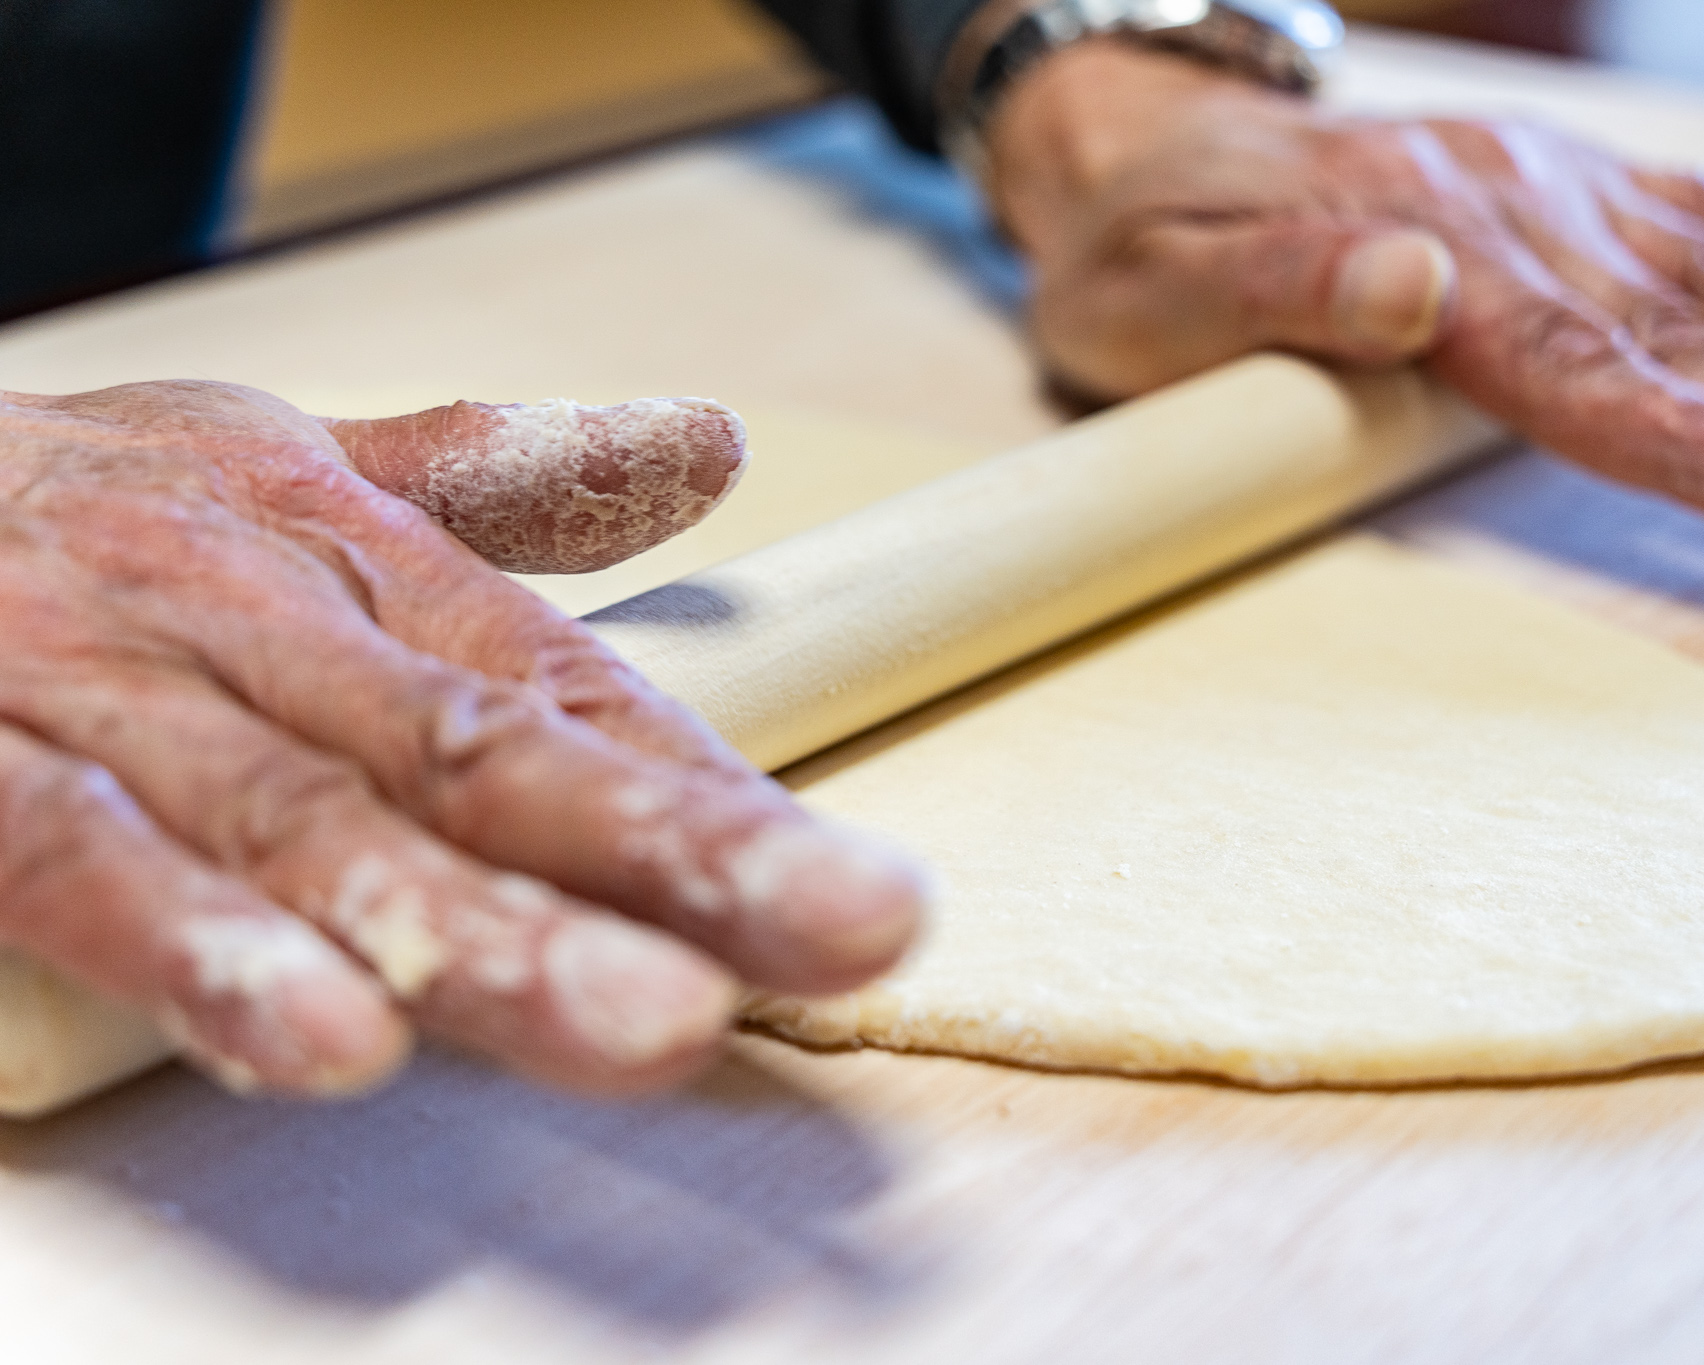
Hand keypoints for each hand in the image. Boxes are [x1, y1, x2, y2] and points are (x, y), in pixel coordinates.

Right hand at [0, 381, 923, 1097]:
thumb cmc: (72, 498)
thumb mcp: (284, 467)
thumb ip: (495, 481)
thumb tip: (705, 445)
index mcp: (349, 555)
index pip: (567, 692)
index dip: (714, 798)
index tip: (856, 893)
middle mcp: (253, 616)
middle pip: (487, 753)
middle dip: (671, 857)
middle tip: (842, 930)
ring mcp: (107, 687)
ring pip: (318, 822)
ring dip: (485, 931)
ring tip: (644, 1021)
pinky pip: (86, 859)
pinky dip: (202, 950)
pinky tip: (325, 1041)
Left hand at [987, 41, 1703, 549]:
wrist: (1143, 144)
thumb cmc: (1132, 256)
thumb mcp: (1151, 292)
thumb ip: (1279, 292)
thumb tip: (1415, 284)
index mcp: (1424, 268)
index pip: (1582, 372)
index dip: (1698, 438)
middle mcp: (1512, 226)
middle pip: (1682, 344)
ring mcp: (1546, 199)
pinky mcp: (1556, 188)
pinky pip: (1696, 202)